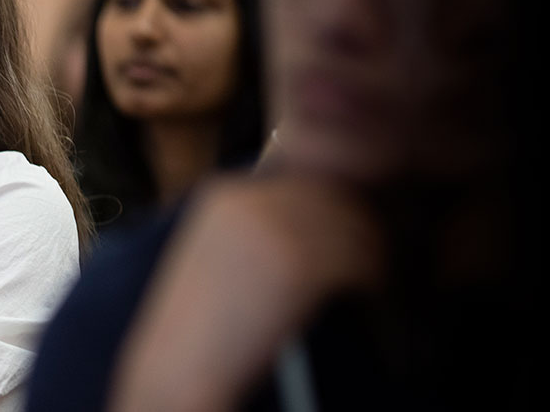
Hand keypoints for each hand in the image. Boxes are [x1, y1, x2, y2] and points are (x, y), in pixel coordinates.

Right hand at [108, 175, 383, 411]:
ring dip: (369, 251)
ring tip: (368, 279)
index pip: (303, 183)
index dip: (333, 209)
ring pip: (352, 225)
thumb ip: (255, 226)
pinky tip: (364, 293)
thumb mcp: (215, 254)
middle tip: (368, 260)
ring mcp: (273, 228)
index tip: (349, 235)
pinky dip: (370, 275)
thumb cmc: (198, 325)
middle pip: (332, 197)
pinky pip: (357, 256)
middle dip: (356, 227)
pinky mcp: (296, 263)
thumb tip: (315, 219)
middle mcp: (249, 200)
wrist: (179, 365)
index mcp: (225, 194)